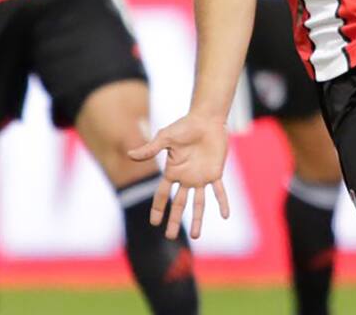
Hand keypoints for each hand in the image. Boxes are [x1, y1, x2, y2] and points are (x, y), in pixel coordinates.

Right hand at [127, 113, 229, 239]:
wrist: (206, 120)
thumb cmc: (184, 126)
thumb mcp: (165, 138)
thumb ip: (150, 149)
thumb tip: (130, 155)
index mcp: (172, 171)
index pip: (162, 194)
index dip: (158, 208)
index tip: (154, 223)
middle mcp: (186, 178)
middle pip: (179, 204)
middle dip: (173, 220)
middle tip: (169, 236)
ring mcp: (201, 177)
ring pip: (198, 203)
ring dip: (197, 219)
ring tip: (195, 236)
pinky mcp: (215, 173)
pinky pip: (219, 191)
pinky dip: (222, 202)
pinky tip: (225, 215)